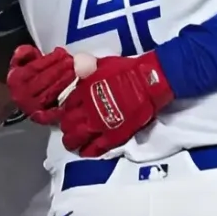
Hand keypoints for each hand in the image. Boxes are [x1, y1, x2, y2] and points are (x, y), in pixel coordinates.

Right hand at [6, 42, 78, 124]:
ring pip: (49, 94)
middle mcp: (21, 94)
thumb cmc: (28, 76)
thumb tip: (24, 50)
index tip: (61, 52)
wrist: (22, 97)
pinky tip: (73, 93)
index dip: (49, 59)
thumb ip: (24, 54)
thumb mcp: (23, 61)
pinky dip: (61, 105)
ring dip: (63, 82)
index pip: (34, 68)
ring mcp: (31, 107)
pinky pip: (51, 111)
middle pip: (43, 80)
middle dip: (58, 69)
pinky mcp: (40, 117)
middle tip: (71, 61)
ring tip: (74, 72)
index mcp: (16, 79)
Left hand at [57, 50, 174, 156]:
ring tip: (75, 142)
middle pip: (68, 125)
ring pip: (76, 139)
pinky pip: (94, 149)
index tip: (69, 111)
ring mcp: (98, 125)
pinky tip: (86, 150)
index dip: (66, 110)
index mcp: (83, 92)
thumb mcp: (103, 64)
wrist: (149, 81)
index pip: (66, 106)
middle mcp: (87, 111)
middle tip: (70, 127)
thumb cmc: (128, 71)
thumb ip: (87, 68)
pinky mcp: (111, 136)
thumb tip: (75, 66)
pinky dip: (87, 151)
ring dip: (72, 141)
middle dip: (67, 127)